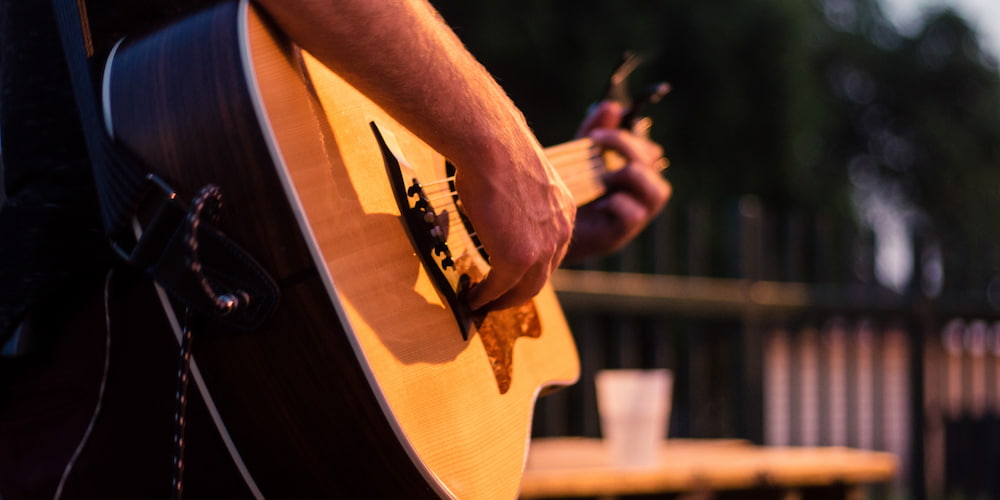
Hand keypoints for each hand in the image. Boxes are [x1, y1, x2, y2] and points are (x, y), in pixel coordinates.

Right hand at [458, 131, 576, 311]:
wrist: (491, 144)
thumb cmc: (496, 149)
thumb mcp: (520, 177)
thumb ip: (518, 198)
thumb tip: (497, 200)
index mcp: (564, 211)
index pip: (551, 250)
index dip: (530, 267)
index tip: (512, 275)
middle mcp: (561, 233)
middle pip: (542, 276)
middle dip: (518, 292)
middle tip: (496, 299)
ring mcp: (542, 249)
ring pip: (525, 289)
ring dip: (502, 301)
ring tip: (483, 305)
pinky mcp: (518, 259)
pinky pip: (500, 288)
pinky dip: (485, 297)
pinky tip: (472, 299)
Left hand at [564, 101, 671, 261]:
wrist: (541, 228)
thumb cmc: (564, 190)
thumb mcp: (578, 155)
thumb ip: (595, 130)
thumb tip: (612, 106)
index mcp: (634, 172)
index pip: (649, 149)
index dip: (628, 137)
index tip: (596, 134)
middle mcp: (641, 193)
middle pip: (654, 163)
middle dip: (626, 146)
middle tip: (595, 140)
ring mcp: (636, 214)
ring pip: (658, 191)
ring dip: (629, 175)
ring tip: (602, 175)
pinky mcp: (621, 233)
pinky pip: (634, 214)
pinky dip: (616, 203)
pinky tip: (596, 203)